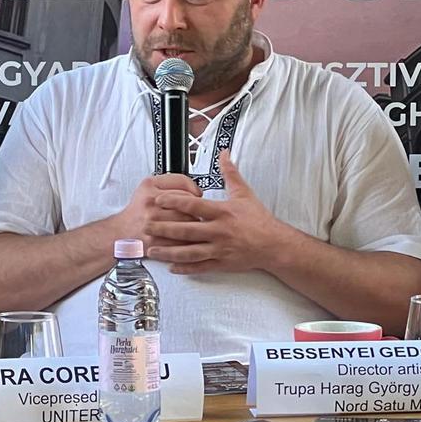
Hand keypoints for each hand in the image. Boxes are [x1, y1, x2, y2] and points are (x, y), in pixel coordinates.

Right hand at [114, 173, 202, 240]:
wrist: (120, 233)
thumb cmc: (137, 211)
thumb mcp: (148, 187)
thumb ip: (171, 182)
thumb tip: (195, 189)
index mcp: (148, 187)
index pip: (182, 183)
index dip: (193, 188)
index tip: (196, 194)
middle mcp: (149, 203)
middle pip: (187, 202)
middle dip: (194, 208)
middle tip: (193, 211)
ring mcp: (153, 223)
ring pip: (188, 220)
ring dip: (194, 223)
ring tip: (189, 224)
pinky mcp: (156, 241)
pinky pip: (183, 239)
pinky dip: (189, 239)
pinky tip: (185, 237)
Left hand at [147, 150, 289, 274]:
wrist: (274, 245)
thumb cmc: (259, 219)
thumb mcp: (245, 193)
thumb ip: (230, 173)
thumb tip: (224, 153)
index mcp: (222, 212)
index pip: (193, 206)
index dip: (174, 202)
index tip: (158, 200)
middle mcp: (218, 231)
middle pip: (186, 230)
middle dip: (163, 229)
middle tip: (146, 226)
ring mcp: (219, 249)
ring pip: (189, 252)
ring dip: (168, 252)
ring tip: (152, 250)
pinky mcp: (222, 263)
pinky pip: (200, 267)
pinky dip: (185, 268)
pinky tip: (171, 267)